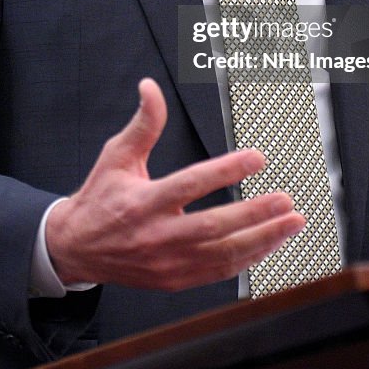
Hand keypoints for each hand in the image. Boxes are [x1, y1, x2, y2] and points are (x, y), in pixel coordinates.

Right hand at [45, 78, 304, 290]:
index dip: (226, 171)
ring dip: (262, 239)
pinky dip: (248, 260)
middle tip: (286, 200)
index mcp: (144, 202)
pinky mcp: (175, 281)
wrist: (77, 248)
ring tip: (291, 223)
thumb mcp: (117, 155)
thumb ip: (143, 123)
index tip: (257, 158)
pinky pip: (218, 272)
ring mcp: (168, 263)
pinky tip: (269, 244)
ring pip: (223, 255)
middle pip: (214, 227)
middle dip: (255, 214)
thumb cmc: (101, 198)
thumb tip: (150, 87)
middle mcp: (158, 235)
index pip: (191, 185)